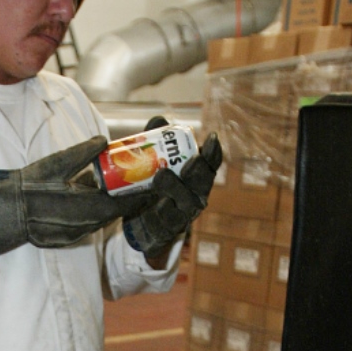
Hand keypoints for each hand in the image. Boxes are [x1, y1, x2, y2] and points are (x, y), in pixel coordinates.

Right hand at [0, 136, 152, 261]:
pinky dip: (97, 213)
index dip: (140, 195)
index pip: (124, 205)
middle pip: (116, 214)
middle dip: (129, 199)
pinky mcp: (66, 238)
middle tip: (140, 183)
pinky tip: (96, 199)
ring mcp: (75, 234)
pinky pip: (89, 224)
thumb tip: (104, 141)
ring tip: (122, 189)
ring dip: (113, 206)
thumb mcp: (57, 164)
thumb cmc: (29, 187)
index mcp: (87, 208)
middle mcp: (85, 225)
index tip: (153, 184)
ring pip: (103, 220)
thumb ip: (83, 153)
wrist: (5, 211)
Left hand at [123, 118, 222, 260]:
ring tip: (160, 176)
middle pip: (202, 182)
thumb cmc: (149, 187)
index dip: (214, 152)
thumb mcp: (149, 163)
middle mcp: (196, 195)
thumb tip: (160, 120)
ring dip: (175, 188)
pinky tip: (156, 203)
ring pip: (187, 202)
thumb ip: (154, 142)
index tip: (212, 138)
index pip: (210, 163)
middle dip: (198, 169)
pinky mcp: (170, 230)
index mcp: (195, 177)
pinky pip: (169, 220)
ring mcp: (184, 214)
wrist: (137, 222)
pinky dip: (161, 210)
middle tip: (193, 158)